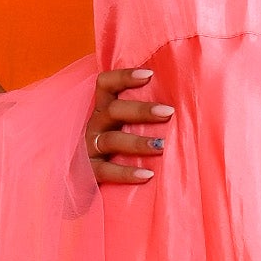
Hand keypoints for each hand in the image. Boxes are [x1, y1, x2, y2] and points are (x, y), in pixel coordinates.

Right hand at [90, 68, 173, 183]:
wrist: (83, 185)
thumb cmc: (115, 151)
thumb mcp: (121, 128)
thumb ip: (141, 116)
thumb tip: (178, 107)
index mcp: (102, 110)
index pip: (105, 85)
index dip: (124, 77)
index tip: (149, 74)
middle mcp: (94, 126)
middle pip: (113, 110)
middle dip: (141, 110)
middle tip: (168, 113)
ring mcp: (90, 148)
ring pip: (112, 140)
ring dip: (138, 142)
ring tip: (161, 146)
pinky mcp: (88, 173)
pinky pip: (106, 171)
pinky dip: (126, 173)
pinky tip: (147, 175)